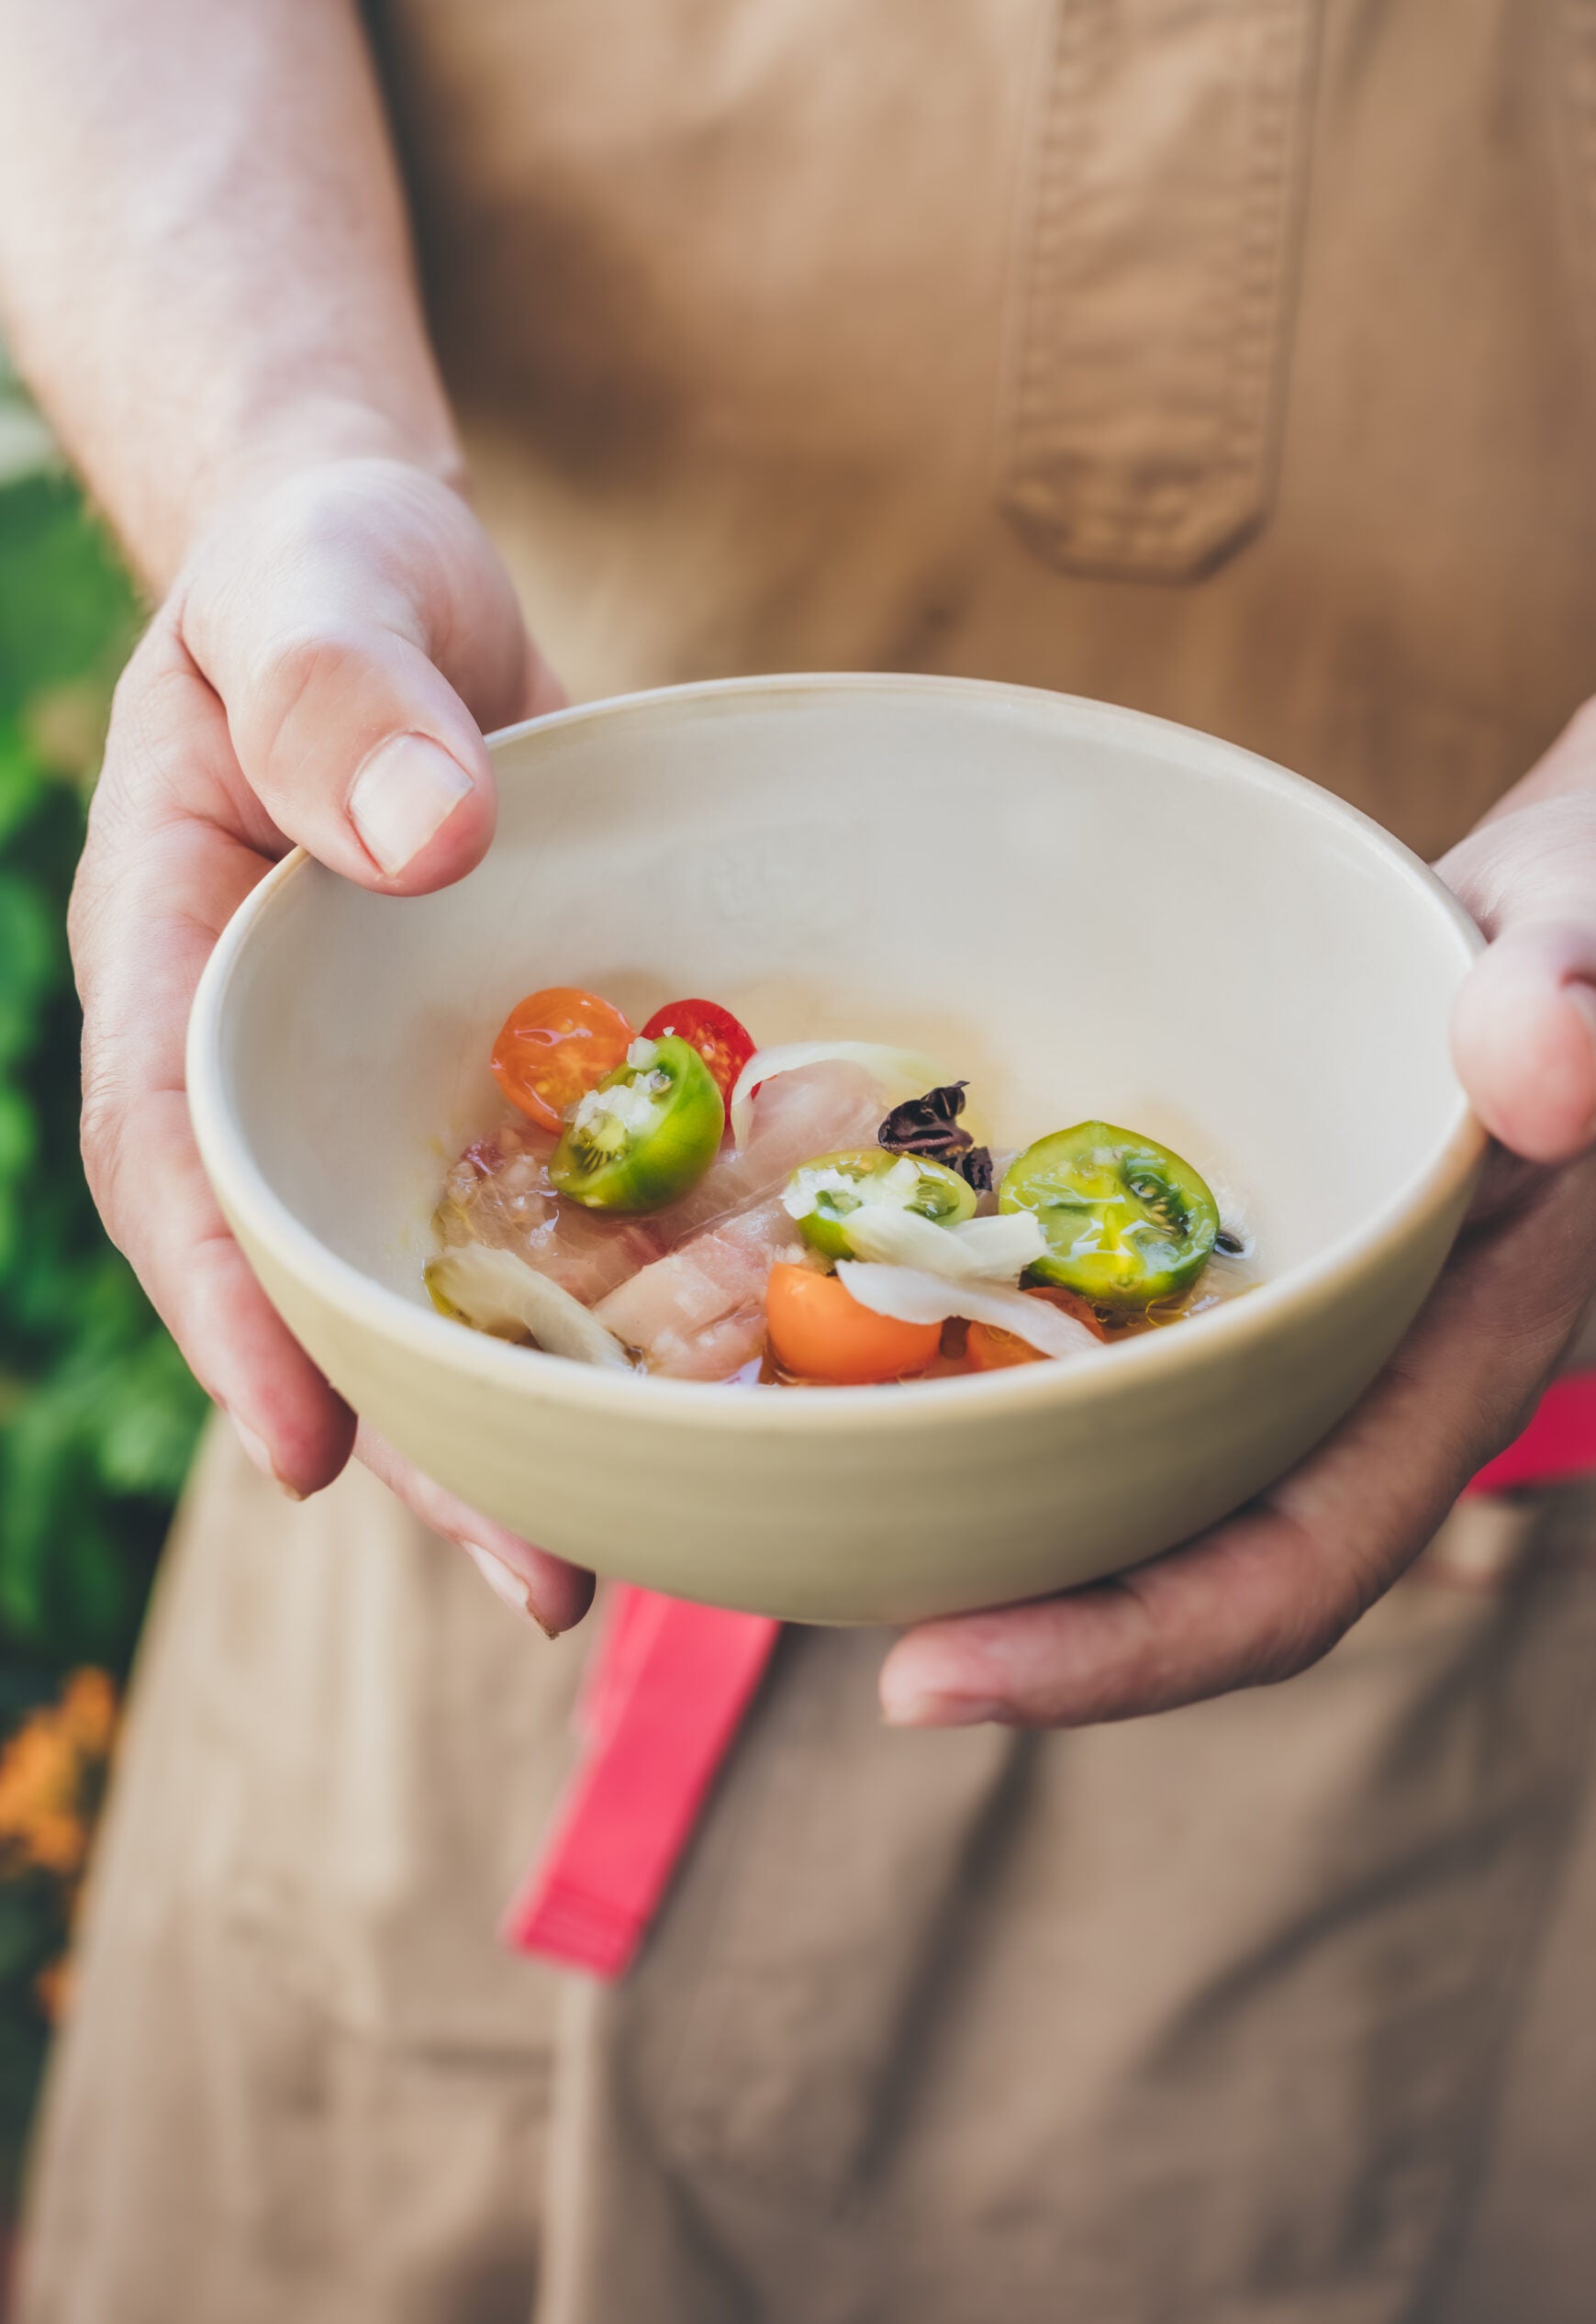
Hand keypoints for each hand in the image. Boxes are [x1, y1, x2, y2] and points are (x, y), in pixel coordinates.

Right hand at [71, 456, 592, 1633]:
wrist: (400, 591)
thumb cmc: (318, 571)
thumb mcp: (305, 590)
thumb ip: (336, 696)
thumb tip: (418, 841)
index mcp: (182, 968)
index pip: (178, 1158)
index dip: (233, 1313)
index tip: (305, 1450)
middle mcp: (285, 1066)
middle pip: (328, 1275)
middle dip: (418, 1439)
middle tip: (537, 1574)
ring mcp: (401, 1087)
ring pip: (451, 1271)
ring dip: (532, 1415)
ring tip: (632, 1553)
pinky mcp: (512, 1078)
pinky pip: (563, 1201)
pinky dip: (631, 1293)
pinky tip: (727, 1381)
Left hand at [880, 704, 1595, 1728]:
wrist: (1565, 908)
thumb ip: (1585, 993)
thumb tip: (1534, 1069)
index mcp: (1442, 1362)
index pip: (1285, 1571)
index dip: (1112, 1651)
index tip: (916, 1678)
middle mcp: (1340, 1382)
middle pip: (1160, 1566)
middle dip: (991, 1617)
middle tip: (786, 1607)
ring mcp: (1265, 1330)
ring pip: (1106, 1477)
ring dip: (957, 1512)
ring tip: (769, 1498)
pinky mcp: (1199, 1262)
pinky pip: (1080, 1354)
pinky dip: (967, 1374)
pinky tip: (830, 1341)